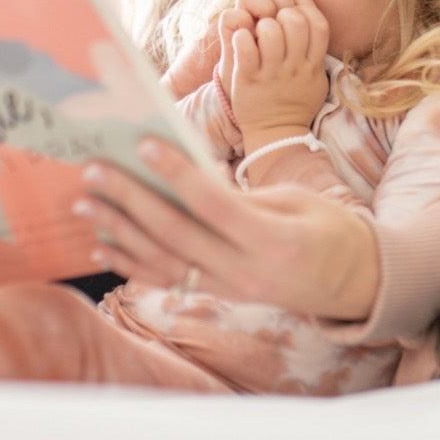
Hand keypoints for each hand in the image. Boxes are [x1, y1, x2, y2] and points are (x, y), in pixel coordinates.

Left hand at [77, 139, 378, 320]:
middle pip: (176, 234)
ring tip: (85, 203)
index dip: (177, 175)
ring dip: (119, 231)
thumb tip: (188, 179)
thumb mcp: (297, 201)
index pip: (214, 205)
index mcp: (272, 241)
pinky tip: (101, 245)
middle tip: (95, 170)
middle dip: (131, 200)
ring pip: (162, 261)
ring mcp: (229, 290)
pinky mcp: (220, 296)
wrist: (355, 284)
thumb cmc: (330, 229)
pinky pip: (167, 281)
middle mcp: (245, 273)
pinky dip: (130, 263)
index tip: (145, 144)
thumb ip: (243, 196)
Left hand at [218, 0, 328, 143]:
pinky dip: (242, 37)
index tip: (293, 9)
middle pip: (295, 21)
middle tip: (272, 17)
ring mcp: (272, 73)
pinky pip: (245, 49)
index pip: (318, 23)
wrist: (276, 135)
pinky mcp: (248, 79)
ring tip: (257, 31)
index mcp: (313, 64)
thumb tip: (310, 16)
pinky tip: (242, 39)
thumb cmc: (296, 102)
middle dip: (281, 10)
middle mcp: (295, 67)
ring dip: (261, 23)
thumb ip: (316, 51)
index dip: (306, 8)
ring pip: (270, 31)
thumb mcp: (316, 79)